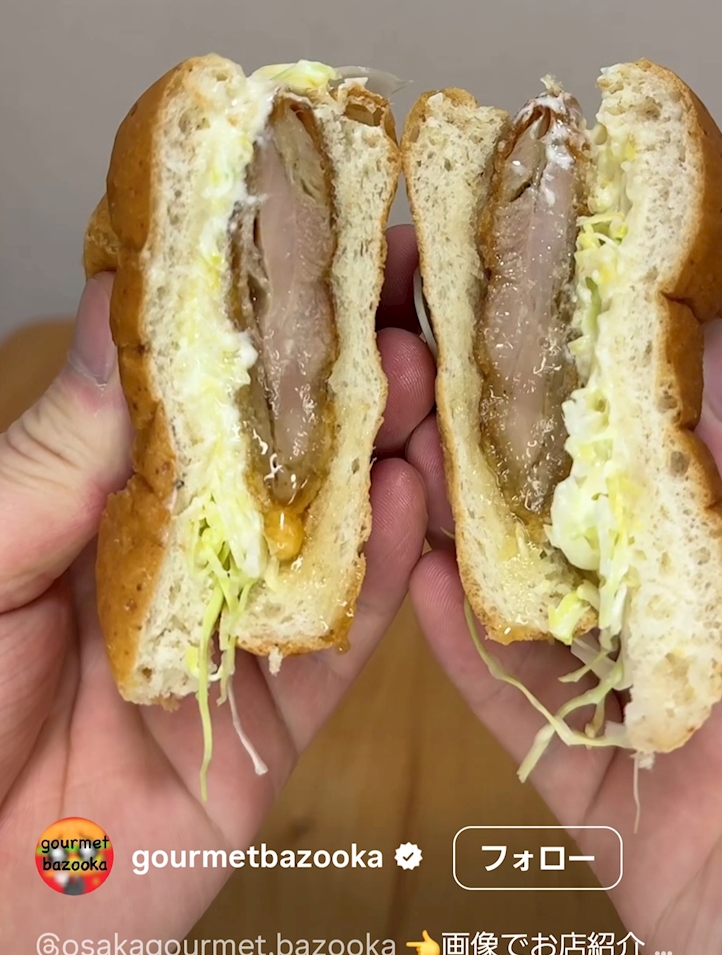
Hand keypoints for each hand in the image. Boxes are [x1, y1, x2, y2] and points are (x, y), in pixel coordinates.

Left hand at [0, 224, 433, 954]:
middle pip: (280, 447)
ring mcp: (232, 636)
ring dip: (383, 452)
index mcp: (100, 496)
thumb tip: (125, 300)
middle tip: (405, 289)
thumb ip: (63, 448)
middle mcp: (179, 553)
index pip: (196, 382)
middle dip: (344, 365)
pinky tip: (412, 501)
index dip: (257, 308)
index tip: (318, 228)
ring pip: (329, 532)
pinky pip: (340, 645)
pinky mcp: (272, 726)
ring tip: (424, 374)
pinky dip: (383, 575)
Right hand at [410, 320, 721, 954]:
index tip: (551, 304)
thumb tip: (715, 369)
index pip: (687, 454)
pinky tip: (424, 579)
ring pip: (548, 608)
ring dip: (479, 531)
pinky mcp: (609, 805)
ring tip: (409, 442)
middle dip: (525, 447)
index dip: (619, 383)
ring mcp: (653, 713)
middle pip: (600, 524)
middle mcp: (710, 627)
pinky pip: (527, 723)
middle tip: (445, 363)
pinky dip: (472, 653)